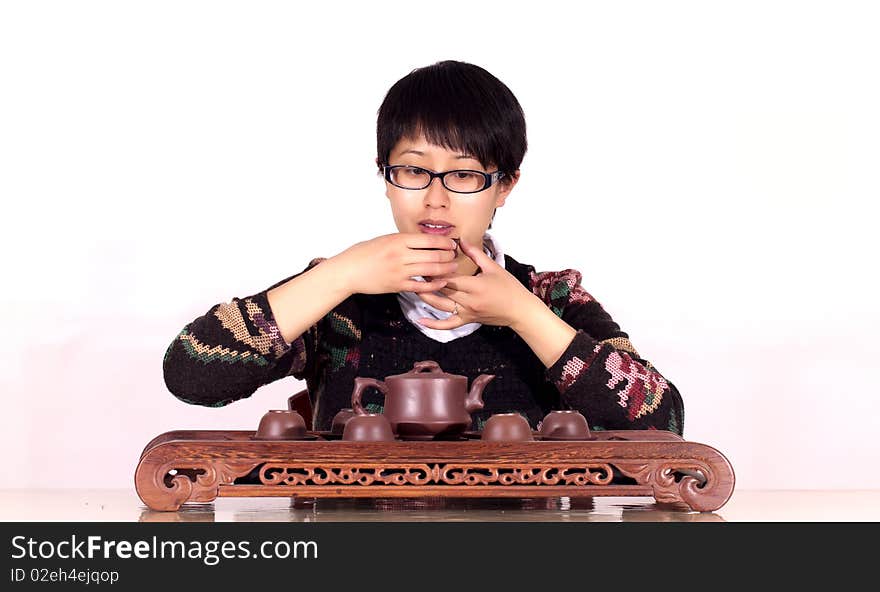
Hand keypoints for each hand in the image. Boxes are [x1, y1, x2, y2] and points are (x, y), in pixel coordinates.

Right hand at [331, 233, 457, 295]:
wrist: (348, 271)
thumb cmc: (364, 253)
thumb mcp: (384, 239)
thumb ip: (403, 241)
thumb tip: (422, 241)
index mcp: (398, 240)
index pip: (428, 239)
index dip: (444, 242)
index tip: (451, 243)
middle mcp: (400, 255)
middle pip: (433, 255)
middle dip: (448, 256)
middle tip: (455, 256)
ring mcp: (399, 271)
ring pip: (430, 270)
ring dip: (445, 269)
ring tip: (453, 268)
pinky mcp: (397, 285)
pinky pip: (421, 286)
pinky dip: (434, 285)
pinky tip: (441, 283)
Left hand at [416, 238, 534, 328]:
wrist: (519, 310)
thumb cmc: (509, 288)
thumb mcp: (493, 267)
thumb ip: (475, 254)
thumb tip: (461, 241)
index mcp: (475, 286)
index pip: (450, 278)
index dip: (436, 270)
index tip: (425, 261)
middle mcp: (469, 301)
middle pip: (442, 290)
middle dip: (428, 281)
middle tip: (415, 271)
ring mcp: (467, 312)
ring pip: (440, 306)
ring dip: (426, 297)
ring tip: (413, 288)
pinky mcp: (467, 320)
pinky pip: (447, 324)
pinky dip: (433, 324)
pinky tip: (420, 320)